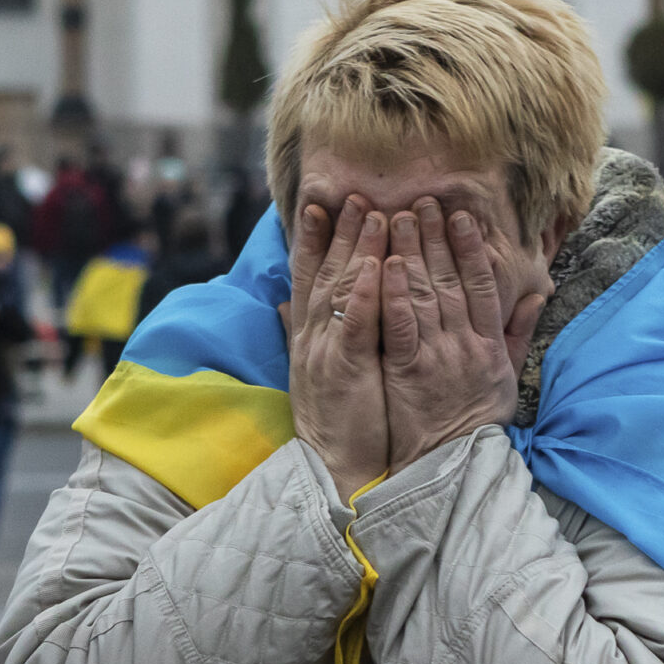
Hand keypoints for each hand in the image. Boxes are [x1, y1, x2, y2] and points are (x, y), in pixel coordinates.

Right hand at [280, 198, 389, 500]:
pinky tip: (380, 264)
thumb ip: (301, 334)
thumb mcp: (316, 374)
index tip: (318, 204)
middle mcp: (312, 337)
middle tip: (356, 193)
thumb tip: (284, 303)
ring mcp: (326, 351)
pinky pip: (358, 323)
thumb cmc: (334, 423)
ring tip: (374, 212)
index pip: (307, 277)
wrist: (334, 469)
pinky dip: (368, 292)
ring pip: (343, 288)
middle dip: (340, 230)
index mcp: (308, 337)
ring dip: (358, 248)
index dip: (312, 239)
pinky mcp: (346, 369)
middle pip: (325, 272)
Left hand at [379, 201, 553, 471]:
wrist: (453, 465)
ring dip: (411, 252)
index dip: (472, 247)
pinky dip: (394, 294)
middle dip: (435, 237)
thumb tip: (534, 295)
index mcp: (488, 343)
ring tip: (396, 217)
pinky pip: (399, 326)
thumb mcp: (508, 377)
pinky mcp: (407, 372)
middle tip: (421, 201)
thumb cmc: (477, 422)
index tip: (462, 215)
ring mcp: (437, 356)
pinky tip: (386, 265)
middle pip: (450, 280)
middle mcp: (465, 344)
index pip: (482, 284)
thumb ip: (518, 334)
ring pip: (424, 294)